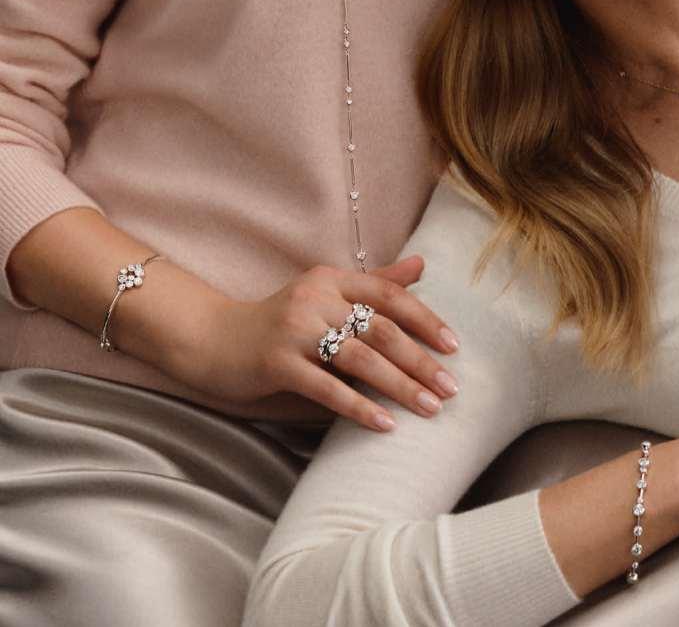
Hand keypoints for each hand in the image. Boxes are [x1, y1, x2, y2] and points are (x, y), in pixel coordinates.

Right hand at [166, 254, 459, 430]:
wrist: (213, 339)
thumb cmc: (279, 320)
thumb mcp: (325, 293)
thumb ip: (375, 281)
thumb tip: (422, 265)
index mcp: (332, 278)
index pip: (389, 294)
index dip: (425, 319)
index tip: (454, 346)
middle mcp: (316, 298)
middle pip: (381, 329)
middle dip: (421, 361)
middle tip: (451, 388)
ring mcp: (295, 329)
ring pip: (361, 359)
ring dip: (400, 386)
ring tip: (430, 408)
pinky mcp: (276, 362)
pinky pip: (327, 389)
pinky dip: (360, 408)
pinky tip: (385, 424)